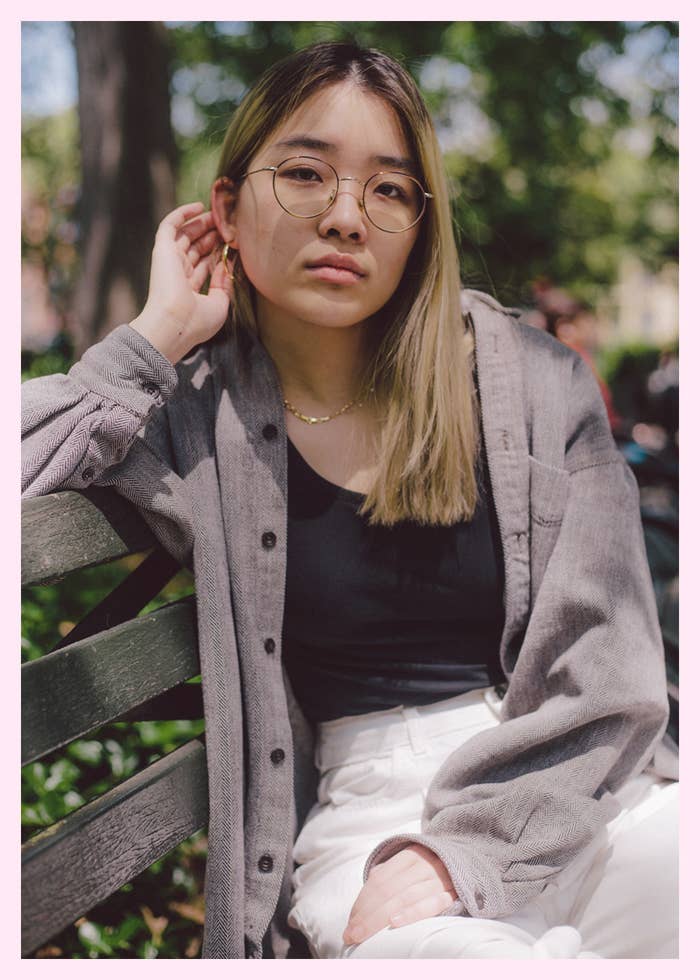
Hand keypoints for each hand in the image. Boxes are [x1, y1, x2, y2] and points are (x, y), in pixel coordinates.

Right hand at [130, 201, 234, 363]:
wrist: (175, 324)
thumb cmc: (197, 321)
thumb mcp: (219, 304)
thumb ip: (224, 284)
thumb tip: (228, 264)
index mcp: (188, 289)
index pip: (203, 264)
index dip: (217, 252)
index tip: (233, 243)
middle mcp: (178, 273)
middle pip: (196, 247)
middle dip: (211, 234)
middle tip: (228, 224)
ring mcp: (170, 260)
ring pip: (186, 234)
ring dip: (201, 223)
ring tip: (218, 213)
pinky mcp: (162, 249)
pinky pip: (170, 225)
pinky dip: (182, 213)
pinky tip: (199, 205)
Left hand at [342, 844, 457, 946]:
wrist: (470, 859)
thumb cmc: (431, 869)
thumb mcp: (410, 865)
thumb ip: (388, 877)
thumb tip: (363, 903)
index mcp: (409, 856)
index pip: (379, 881)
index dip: (362, 903)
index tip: (350, 924)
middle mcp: (423, 865)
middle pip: (388, 891)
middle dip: (366, 916)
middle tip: (351, 935)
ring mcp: (438, 879)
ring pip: (404, 897)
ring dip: (380, 918)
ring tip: (364, 935)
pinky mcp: (452, 894)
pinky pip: (431, 904)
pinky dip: (412, 913)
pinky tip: (395, 923)